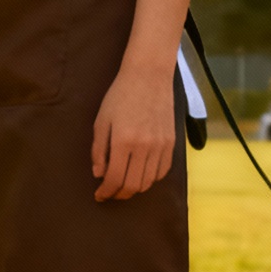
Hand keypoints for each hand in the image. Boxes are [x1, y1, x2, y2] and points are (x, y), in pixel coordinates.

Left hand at [91, 65, 176, 200]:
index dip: (105, 192)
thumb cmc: (120, 96)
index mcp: (123, 141)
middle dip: (119, 194)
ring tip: (123, 185)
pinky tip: (140, 175)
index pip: (114, 178)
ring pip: (149, 182)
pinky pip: (163, 171)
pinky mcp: (171, 143)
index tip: (99, 195)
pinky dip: (151, 179)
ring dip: (134, 188)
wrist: (149, 76)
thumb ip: (98, 150)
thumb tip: (99, 174)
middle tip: (110, 193)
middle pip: (132, 185)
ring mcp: (160, 145)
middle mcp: (144, 146)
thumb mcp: (101, 120)